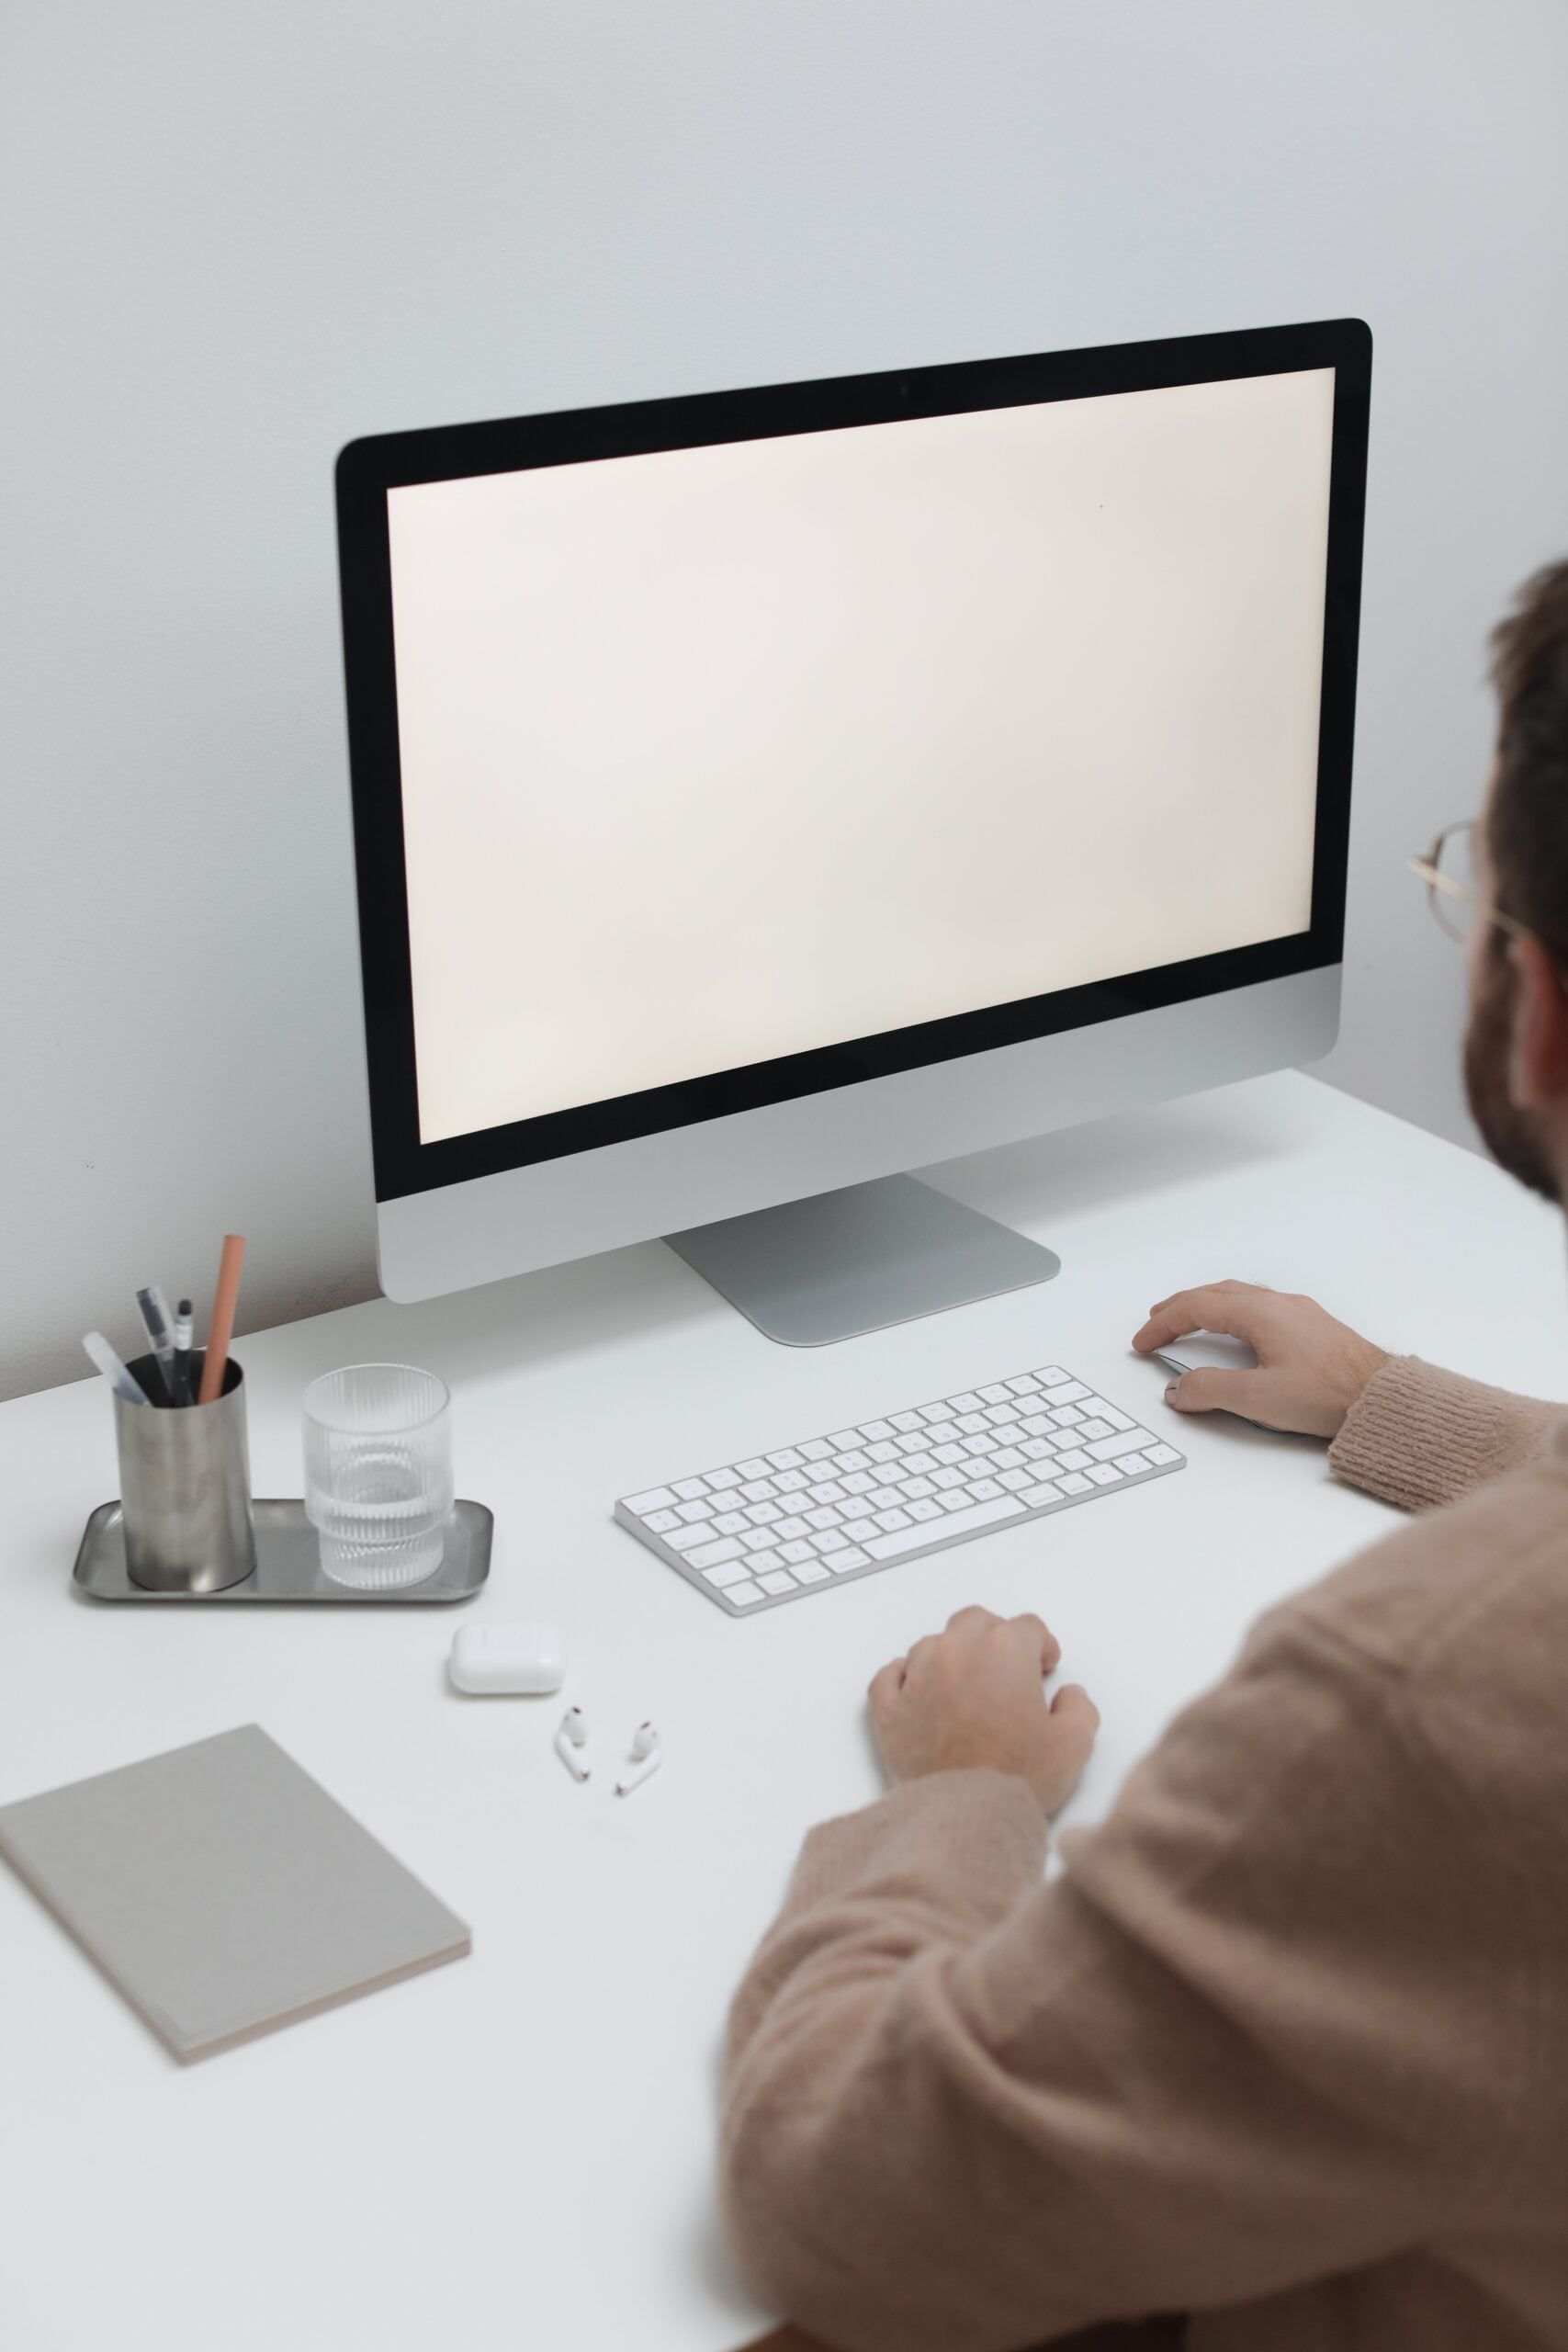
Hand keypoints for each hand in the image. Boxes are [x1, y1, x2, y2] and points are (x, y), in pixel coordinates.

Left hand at [868, 1606, 1098, 1815]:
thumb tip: (1069, 1696)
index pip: (1028, 1627)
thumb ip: (1080, 1708)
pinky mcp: (888, 1707)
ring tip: (966, 1687)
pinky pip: (890, 1676)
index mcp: (1004, 1650)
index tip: (1043, 1667)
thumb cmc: (1017, 1778)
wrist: (964, 1816)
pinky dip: (903, 1678)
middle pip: (976, 1622)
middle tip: (1007, 1669)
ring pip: (933, 1644)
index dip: (1041, 1646)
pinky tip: (918, 1692)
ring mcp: (917, 1676)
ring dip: (952, 1657)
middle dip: (995, 1638)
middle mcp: (957, 1651)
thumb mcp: (1074, 1745)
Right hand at [1131, 1280, 1388, 1438]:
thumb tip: (1179, 1388)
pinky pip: (1261, 1305)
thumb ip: (1210, 1390)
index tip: (1143, 1341)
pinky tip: (1240, 1328)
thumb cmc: (1329, 1393)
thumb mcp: (1257, 1398)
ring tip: (1191, 1318)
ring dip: (1208, 1304)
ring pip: (1240, 1295)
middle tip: (1157, 1320)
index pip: (1196, 1308)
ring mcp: (1299, 1312)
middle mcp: (1278, 1304)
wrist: (1382, 1396)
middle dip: (1180, 1306)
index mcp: (1259, 1313)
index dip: (1163, 1324)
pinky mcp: (1314, 1326)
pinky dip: (1234, 1310)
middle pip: (1216, 1293)